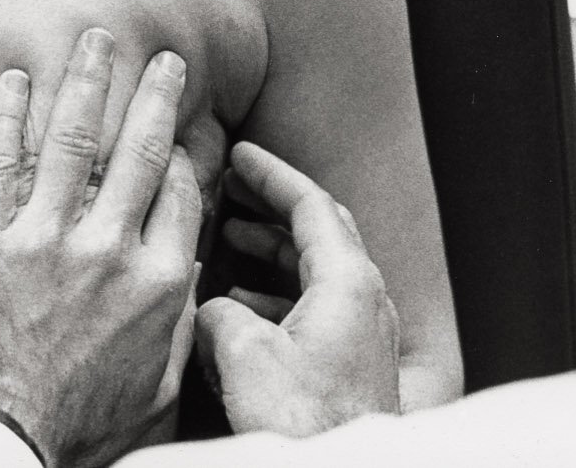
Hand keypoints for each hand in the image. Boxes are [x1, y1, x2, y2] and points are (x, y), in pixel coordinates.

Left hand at [0, 29, 201, 467]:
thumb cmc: (78, 428)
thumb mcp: (157, 386)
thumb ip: (179, 324)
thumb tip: (192, 276)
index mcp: (158, 283)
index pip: (181, 193)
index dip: (183, 156)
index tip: (178, 136)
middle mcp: (108, 250)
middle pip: (140, 151)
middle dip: (156, 95)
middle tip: (164, 58)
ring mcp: (42, 240)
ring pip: (73, 140)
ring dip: (88, 81)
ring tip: (96, 39)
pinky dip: (7, 113)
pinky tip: (15, 78)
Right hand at [195, 142, 401, 436]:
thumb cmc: (304, 421)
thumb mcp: (244, 354)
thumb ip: (219, 314)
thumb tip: (210, 311)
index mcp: (348, 281)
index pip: (312, 203)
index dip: (271, 174)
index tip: (241, 154)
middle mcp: (366, 299)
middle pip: (319, 230)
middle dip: (271, 207)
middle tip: (234, 187)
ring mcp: (364, 332)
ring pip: (314, 272)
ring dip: (270, 253)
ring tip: (229, 239)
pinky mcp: (353, 363)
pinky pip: (314, 309)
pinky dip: (277, 295)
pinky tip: (240, 309)